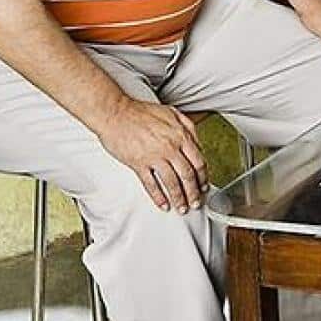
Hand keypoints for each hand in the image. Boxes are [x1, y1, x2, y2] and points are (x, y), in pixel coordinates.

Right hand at [94, 98, 207, 213]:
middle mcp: (170, 148)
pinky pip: (151, 184)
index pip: (199, 161)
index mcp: (181, 136)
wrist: (115, 113)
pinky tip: (163, 205)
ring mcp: (154, 157)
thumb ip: (188, 127)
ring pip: (172, 183)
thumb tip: (198, 142)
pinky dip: (158, 197)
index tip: (204, 186)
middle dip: (194, 192)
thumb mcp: (173, 113)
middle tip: (196, 203)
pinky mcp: (138, 163)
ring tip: (182, 208)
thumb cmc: (141, 112)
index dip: (203, 177)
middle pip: (188, 176)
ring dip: (179, 198)